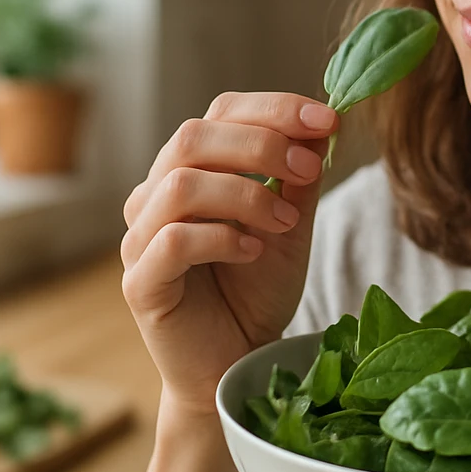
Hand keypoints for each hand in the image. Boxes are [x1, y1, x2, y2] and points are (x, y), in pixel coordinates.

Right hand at [119, 92, 338, 417]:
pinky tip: (252, 251)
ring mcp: (141, 240)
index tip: (329, 119)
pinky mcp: (141, 284)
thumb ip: (300, 177)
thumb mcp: (292, 224)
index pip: (220, 112)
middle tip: (310, 169)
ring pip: (180, 185)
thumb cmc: (258, 290)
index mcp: (191, 170)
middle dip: (261, 144)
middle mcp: (155, 196)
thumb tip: (324, 122)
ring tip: (285, 221)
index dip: (274, 108)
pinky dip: (220, 238)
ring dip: (245, 194)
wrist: (239, 363)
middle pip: (193, 137)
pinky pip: (172, 242)